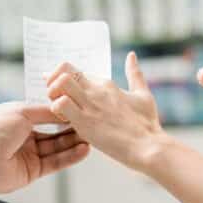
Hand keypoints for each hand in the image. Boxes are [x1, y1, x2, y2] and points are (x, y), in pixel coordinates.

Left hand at [0, 102, 89, 193]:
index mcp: (19, 117)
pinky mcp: (33, 170)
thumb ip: (45, 112)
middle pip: (54, 131)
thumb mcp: (21, 113)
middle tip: (90, 123)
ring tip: (91, 137)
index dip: (62, 112)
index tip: (79, 108)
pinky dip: (70, 157)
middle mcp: (25, 135)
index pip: (46, 114)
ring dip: (74, 143)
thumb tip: (63, 108)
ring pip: (57, 147)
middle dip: (72, 128)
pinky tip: (83, 150)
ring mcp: (30, 153)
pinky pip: (55, 162)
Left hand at [46, 53, 170, 173]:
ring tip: (57, 109)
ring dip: (52, 94)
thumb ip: (135, 74)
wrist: (149, 146)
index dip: (64, 77)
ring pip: (60, 83)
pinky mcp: (84, 122)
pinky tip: (62, 121)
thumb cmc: (148, 124)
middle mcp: (96, 90)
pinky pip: (60, 106)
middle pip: (65, 70)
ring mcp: (90, 105)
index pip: (77, 71)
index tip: (57, 85)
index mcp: (107, 84)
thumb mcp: (143, 94)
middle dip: (53, 81)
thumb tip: (132, 56)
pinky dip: (55, 110)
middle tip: (54, 96)